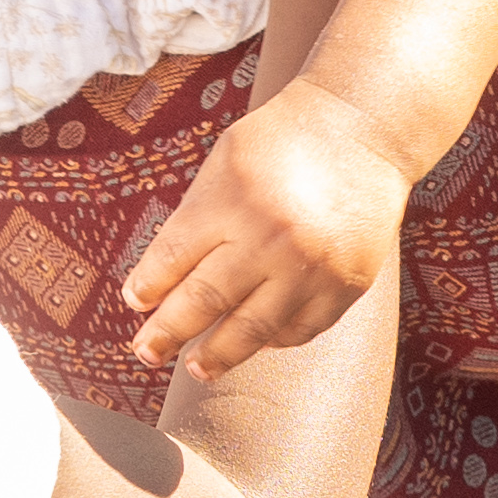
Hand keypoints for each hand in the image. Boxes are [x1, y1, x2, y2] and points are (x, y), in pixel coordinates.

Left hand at [122, 84, 413, 379]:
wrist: (362, 129)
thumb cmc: (282, 143)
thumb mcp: (225, 162)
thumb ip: (195, 217)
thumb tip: (160, 283)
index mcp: (231, 199)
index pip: (173, 259)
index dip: (148, 287)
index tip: (135, 303)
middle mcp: (270, 238)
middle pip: (205, 301)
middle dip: (168, 332)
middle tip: (146, 351)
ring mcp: (312, 267)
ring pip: (253, 331)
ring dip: (218, 355)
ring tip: (197, 368)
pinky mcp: (346, 285)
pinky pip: (301, 330)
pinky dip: (273, 341)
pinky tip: (255, 343)